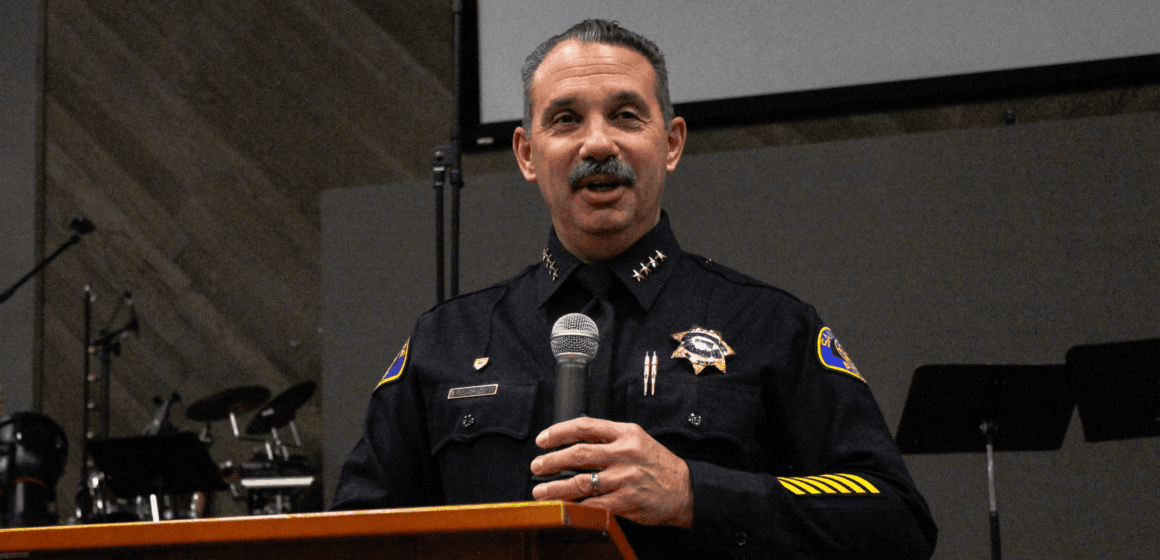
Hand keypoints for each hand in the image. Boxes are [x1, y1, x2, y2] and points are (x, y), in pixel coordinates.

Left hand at [530, 417, 692, 528]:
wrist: (686, 490)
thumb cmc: (658, 465)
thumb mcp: (638, 440)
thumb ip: (610, 438)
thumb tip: (574, 440)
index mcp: (626, 433)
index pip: (585, 426)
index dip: (559, 432)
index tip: (542, 440)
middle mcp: (624, 453)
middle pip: (578, 453)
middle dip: (551, 460)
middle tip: (536, 465)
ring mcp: (625, 478)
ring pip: (580, 481)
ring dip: (555, 487)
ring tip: (540, 490)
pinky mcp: (626, 501)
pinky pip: (593, 503)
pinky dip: (574, 506)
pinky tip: (562, 506)